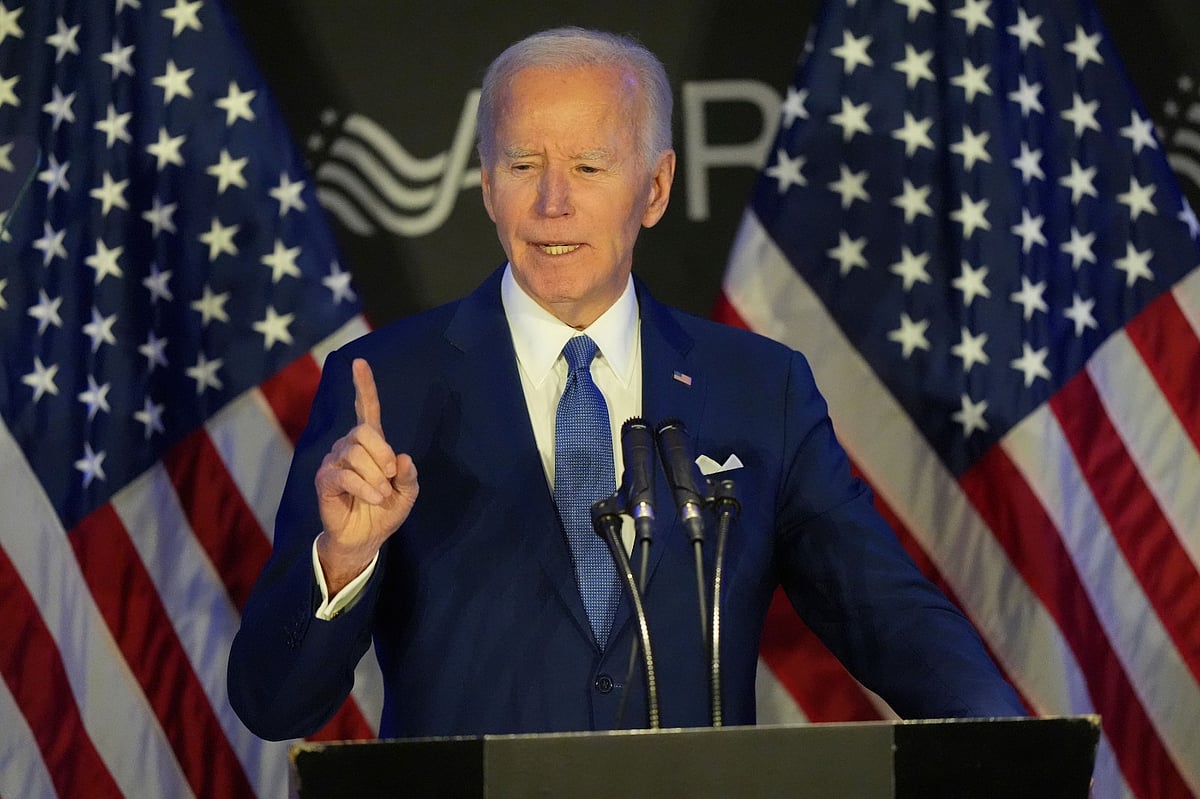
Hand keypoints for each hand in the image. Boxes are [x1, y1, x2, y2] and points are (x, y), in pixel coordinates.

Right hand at [314, 357, 418, 593]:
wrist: (365, 538)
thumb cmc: (384, 511)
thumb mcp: (407, 494)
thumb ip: (409, 476)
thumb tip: (402, 458)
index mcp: (371, 445)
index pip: (367, 409)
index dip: (364, 386)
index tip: (360, 363)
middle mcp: (348, 446)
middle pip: (363, 432)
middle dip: (382, 453)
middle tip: (390, 475)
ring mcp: (334, 462)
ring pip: (355, 454)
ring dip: (375, 476)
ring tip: (381, 494)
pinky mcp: (324, 480)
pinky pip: (344, 474)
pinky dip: (364, 487)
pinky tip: (373, 497)